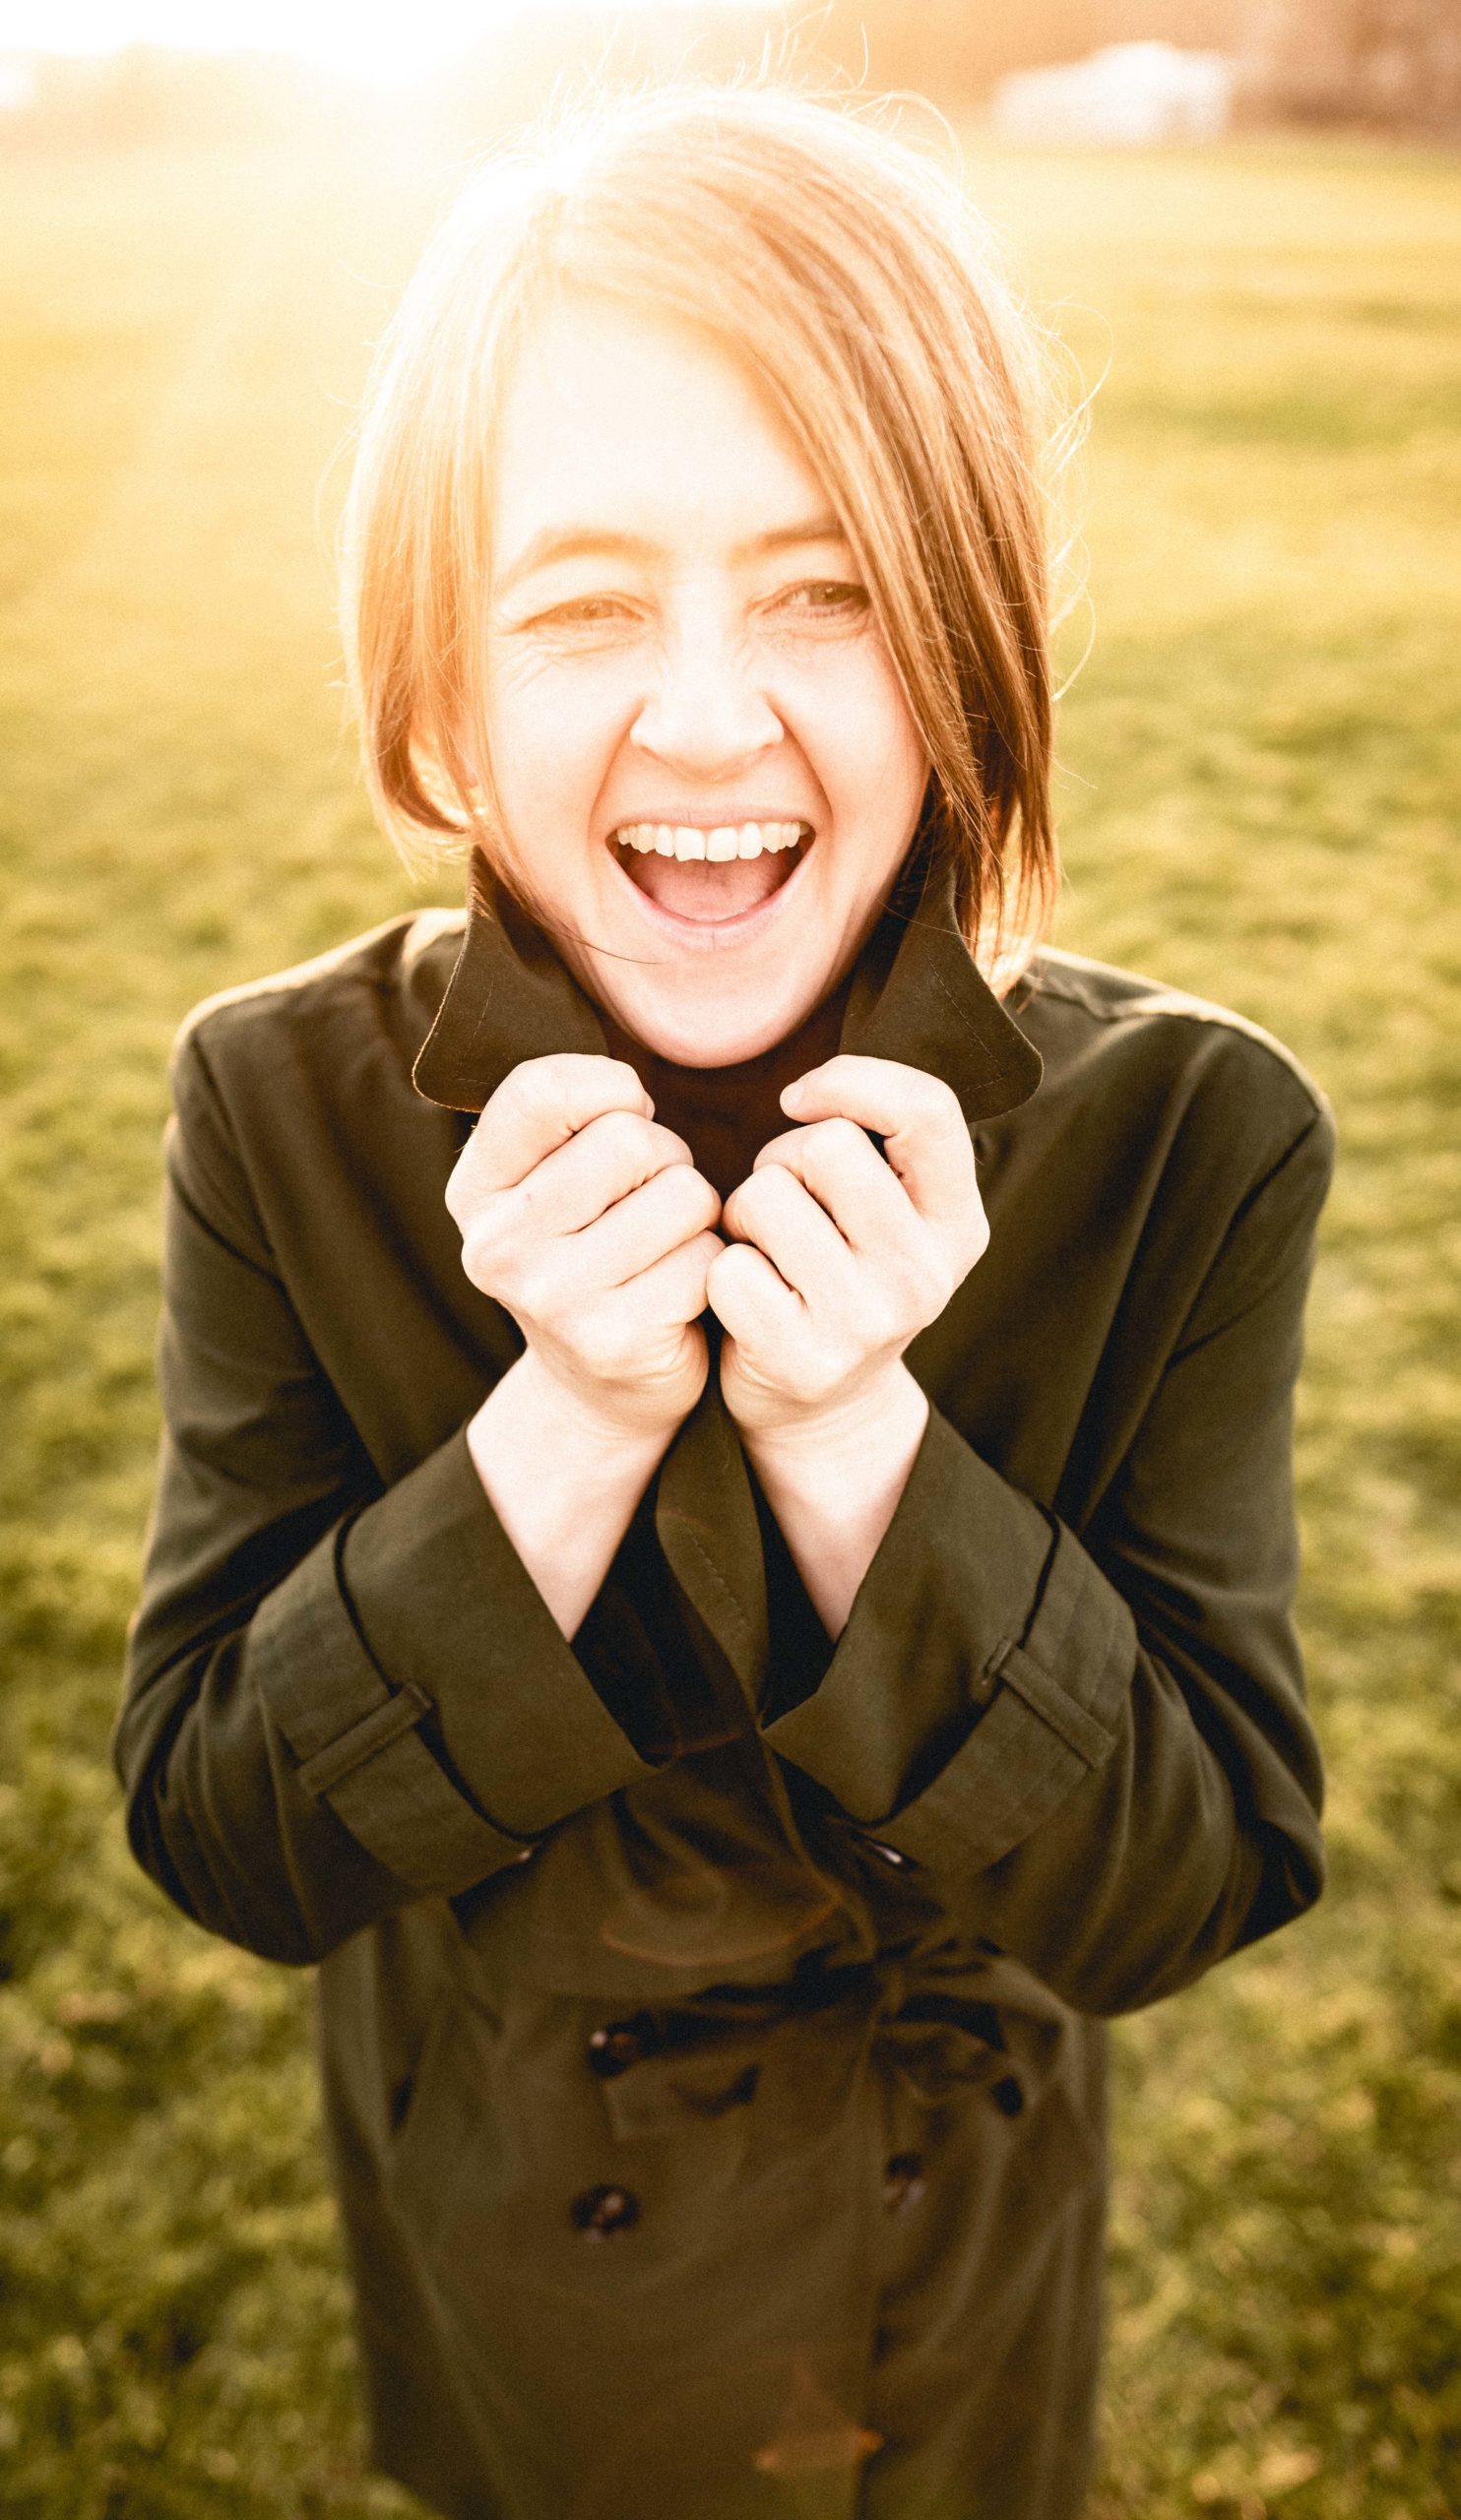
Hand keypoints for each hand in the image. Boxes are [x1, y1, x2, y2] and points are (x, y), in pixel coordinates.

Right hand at [446, 1053, 721, 1444]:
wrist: (599, 1392)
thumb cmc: (591, 1254)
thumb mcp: (549, 1181)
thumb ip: (565, 1116)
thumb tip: (628, 1087)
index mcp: (475, 1189)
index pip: (540, 1090)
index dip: (607, 1088)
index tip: (623, 1119)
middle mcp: (497, 1244)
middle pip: (631, 1138)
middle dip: (666, 1159)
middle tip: (651, 1201)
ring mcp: (552, 1297)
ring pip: (684, 1194)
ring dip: (697, 1215)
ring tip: (665, 1247)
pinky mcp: (615, 1340)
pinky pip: (708, 1260)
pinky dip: (712, 1268)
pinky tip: (679, 1295)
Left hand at [707, 1055, 987, 1450]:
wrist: (822, 1410)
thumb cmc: (841, 1277)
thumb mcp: (892, 1217)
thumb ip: (882, 1146)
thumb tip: (805, 1089)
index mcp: (958, 1225)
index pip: (927, 1110)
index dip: (853, 1081)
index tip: (802, 1100)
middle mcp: (924, 1274)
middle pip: (825, 1146)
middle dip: (781, 1159)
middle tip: (781, 1203)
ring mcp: (867, 1322)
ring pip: (765, 1197)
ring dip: (742, 1213)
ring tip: (761, 1249)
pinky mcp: (802, 1360)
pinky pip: (728, 1267)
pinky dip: (719, 1273)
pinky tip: (743, 1297)